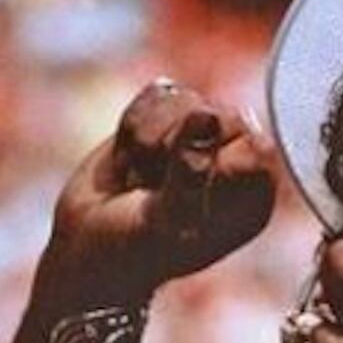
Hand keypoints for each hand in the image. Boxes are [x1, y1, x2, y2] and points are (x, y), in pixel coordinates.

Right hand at [33, 80, 276, 309]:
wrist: (88, 247)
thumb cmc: (135, 249)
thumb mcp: (167, 221)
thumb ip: (191, 172)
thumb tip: (206, 113)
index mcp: (254, 195)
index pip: (252, 146)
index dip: (208, 159)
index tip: (179, 189)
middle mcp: (237, 162)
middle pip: (217, 114)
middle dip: (170, 147)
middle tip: (152, 187)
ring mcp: (203, 136)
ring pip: (183, 100)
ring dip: (146, 141)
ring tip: (141, 179)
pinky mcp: (171, 117)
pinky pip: (156, 93)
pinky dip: (132, 125)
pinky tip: (132, 160)